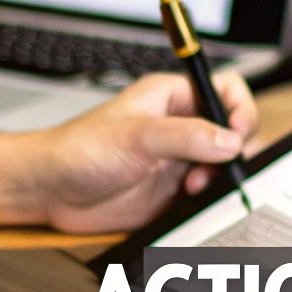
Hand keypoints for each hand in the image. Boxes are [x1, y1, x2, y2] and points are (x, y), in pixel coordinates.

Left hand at [0, 71, 257, 232]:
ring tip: (194, 186)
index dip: (240, 109)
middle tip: (216, 165)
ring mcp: (179, 159)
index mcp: (173, 97)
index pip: (225, 90)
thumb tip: (229, 140)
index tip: (236, 132)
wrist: (52, 191)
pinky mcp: (173, 190)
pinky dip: (208, 199)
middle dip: (233, 149)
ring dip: (219, 177)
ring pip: (223, 164)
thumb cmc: (79, 149)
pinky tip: (189, 201)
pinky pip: (207, 193)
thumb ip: (186, 136)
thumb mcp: (137, 136)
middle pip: (232, 130)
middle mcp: (181, 126)